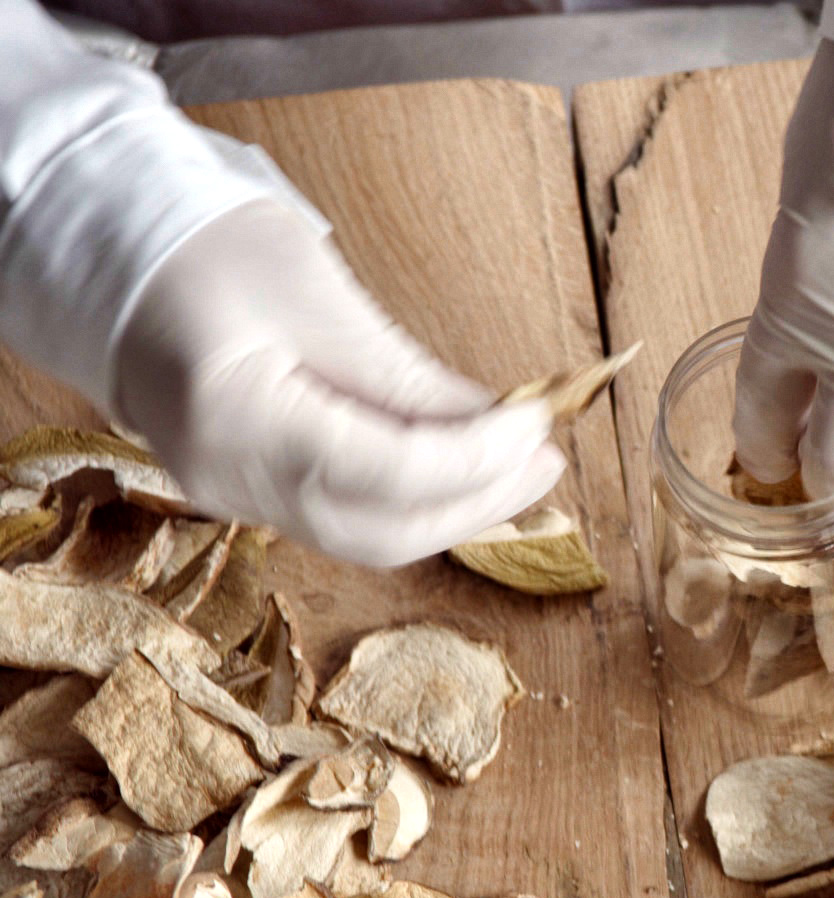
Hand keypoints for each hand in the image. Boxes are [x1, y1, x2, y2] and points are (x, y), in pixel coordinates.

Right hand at [113, 200, 564, 566]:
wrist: (115, 258)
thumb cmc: (207, 253)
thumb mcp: (318, 295)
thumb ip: (407, 375)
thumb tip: (501, 420)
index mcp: (240, 421)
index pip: (388, 472)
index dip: (478, 458)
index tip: (538, 424)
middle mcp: (230, 481)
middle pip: (382, 532)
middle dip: (479, 502)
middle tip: (548, 459)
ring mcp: (234, 497)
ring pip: (369, 539)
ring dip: (457, 510)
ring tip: (523, 468)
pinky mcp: (252, 493)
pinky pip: (346, 518)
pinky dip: (415, 501)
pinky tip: (465, 471)